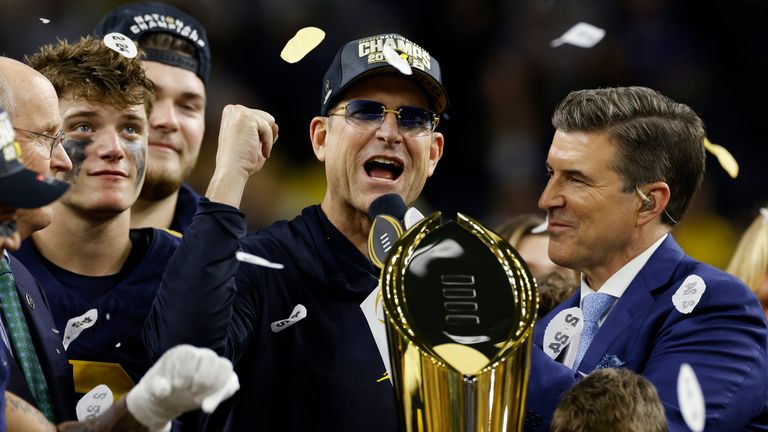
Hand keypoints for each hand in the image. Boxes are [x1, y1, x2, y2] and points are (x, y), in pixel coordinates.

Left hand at [125, 345, 239, 430]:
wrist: (166, 397)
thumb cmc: (160, 388)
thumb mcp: (152, 389)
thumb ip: (156, 388)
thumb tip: (164, 390)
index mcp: (183, 353)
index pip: (192, 355)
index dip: (187, 372)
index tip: (179, 387)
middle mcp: (201, 355)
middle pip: (211, 359)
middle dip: (203, 380)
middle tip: (190, 394)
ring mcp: (213, 366)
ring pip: (226, 367)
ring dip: (215, 387)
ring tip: (200, 401)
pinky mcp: (222, 380)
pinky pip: (232, 382)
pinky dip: (223, 395)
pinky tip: (207, 407)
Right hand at [207, 105, 277, 206]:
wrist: (232, 171)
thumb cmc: (241, 162)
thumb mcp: (254, 143)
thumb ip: (264, 133)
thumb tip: (276, 126)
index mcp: (232, 114)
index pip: (259, 118)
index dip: (260, 135)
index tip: (250, 147)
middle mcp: (233, 109)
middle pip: (266, 117)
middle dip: (264, 135)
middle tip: (251, 149)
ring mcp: (239, 111)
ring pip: (269, 120)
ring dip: (266, 139)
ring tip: (253, 150)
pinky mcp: (246, 117)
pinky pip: (269, 128)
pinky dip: (268, 143)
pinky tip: (261, 152)